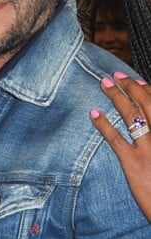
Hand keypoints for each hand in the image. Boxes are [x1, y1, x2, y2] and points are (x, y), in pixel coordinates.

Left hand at [90, 72, 150, 219]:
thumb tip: (145, 120)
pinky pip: (115, 138)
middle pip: (146, 104)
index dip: (148, 89)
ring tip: (104, 83)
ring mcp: (150, 150)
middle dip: (130, 86)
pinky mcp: (134, 163)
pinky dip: (103, 124)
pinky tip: (93, 113)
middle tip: (116, 75)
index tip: (137, 80)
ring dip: (116, 95)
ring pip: (131, 115)